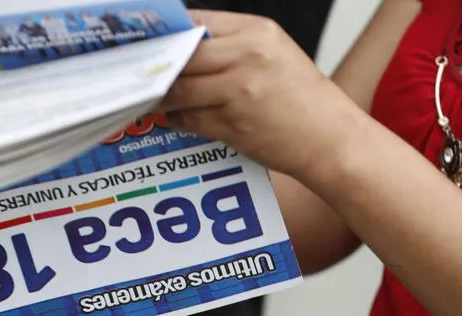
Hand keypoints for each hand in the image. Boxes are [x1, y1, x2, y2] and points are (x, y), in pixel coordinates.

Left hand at [159, 10, 364, 178]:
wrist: (330, 139)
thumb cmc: (301, 98)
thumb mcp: (273, 55)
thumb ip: (231, 47)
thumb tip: (183, 49)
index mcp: (257, 32)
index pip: (198, 23)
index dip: (169, 34)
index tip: (150, 44)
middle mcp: (248, 56)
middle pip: (184, 56)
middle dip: (157, 67)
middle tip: (137, 74)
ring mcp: (240, 91)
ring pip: (181, 90)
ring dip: (160, 97)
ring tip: (149, 99)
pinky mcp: (234, 124)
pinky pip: (190, 119)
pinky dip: (176, 119)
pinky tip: (173, 118)